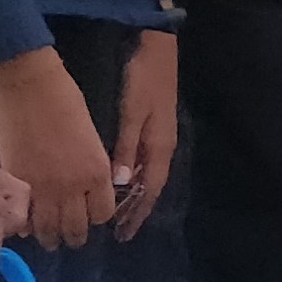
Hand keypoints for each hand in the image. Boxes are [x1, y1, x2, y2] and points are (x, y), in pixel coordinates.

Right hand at [0, 47, 114, 249]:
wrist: (29, 88)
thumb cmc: (66, 102)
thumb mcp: (92, 140)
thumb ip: (91, 171)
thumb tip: (86, 193)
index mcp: (97, 174)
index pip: (103, 214)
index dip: (96, 216)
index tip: (90, 213)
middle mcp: (72, 189)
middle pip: (76, 230)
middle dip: (75, 235)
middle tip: (69, 233)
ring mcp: (41, 190)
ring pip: (48, 232)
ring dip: (50, 236)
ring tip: (48, 236)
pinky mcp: (14, 185)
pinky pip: (22, 219)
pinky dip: (25, 225)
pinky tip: (26, 221)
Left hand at [111, 30, 178, 239]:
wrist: (158, 47)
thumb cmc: (143, 78)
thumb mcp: (133, 112)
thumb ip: (126, 146)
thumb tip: (120, 182)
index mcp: (159, 146)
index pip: (149, 190)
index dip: (137, 213)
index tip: (122, 234)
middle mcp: (162, 146)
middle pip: (150, 187)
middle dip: (136, 210)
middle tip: (119, 233)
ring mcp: (159, 136)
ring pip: (147, 176)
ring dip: (134, 197)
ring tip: (118, 215)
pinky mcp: (154, 127)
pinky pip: (145, 163)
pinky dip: (134, 179)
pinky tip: (122, 183)